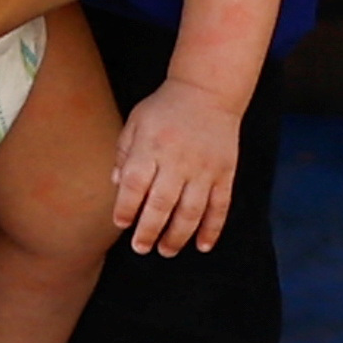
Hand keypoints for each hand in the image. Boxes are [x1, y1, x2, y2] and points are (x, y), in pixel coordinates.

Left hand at [114, 76, 241, 253]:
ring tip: (166, 251)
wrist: (208, 92)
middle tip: (141, 247)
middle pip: (161, 204)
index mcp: (151, 147)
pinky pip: (220, 206)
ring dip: (178, 236)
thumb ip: (124, 153)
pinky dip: (212, 229)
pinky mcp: (225, 172)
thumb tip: (116, 186)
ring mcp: (204, 168)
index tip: (121, 224)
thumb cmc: (165, 109)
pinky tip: (202, 246)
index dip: (126, 208)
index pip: (135, 185)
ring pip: (191, 211)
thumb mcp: (136, 123)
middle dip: (150, 231)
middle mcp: (178, 160)